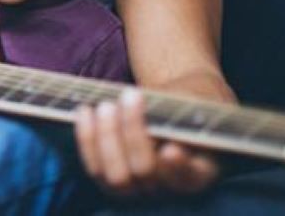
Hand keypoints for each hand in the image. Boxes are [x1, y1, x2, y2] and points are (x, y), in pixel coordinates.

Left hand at [74, 87, 219, 196]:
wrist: (170, 107)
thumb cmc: (189, 103)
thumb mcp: (196, 103)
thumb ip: (185, 113)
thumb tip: (157, 123)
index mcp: (199, 172)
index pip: (187, 177)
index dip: (177, 166)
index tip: (170, 148)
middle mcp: (167, 188)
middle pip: (145, 171)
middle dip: (133, 133)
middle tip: (130, 96)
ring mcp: (137, 188)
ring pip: (116, 176)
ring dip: (106, 136)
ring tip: (106, 105)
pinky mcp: (111, 180)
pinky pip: (95, 168)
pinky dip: (87, 138)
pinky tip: (85, 110)